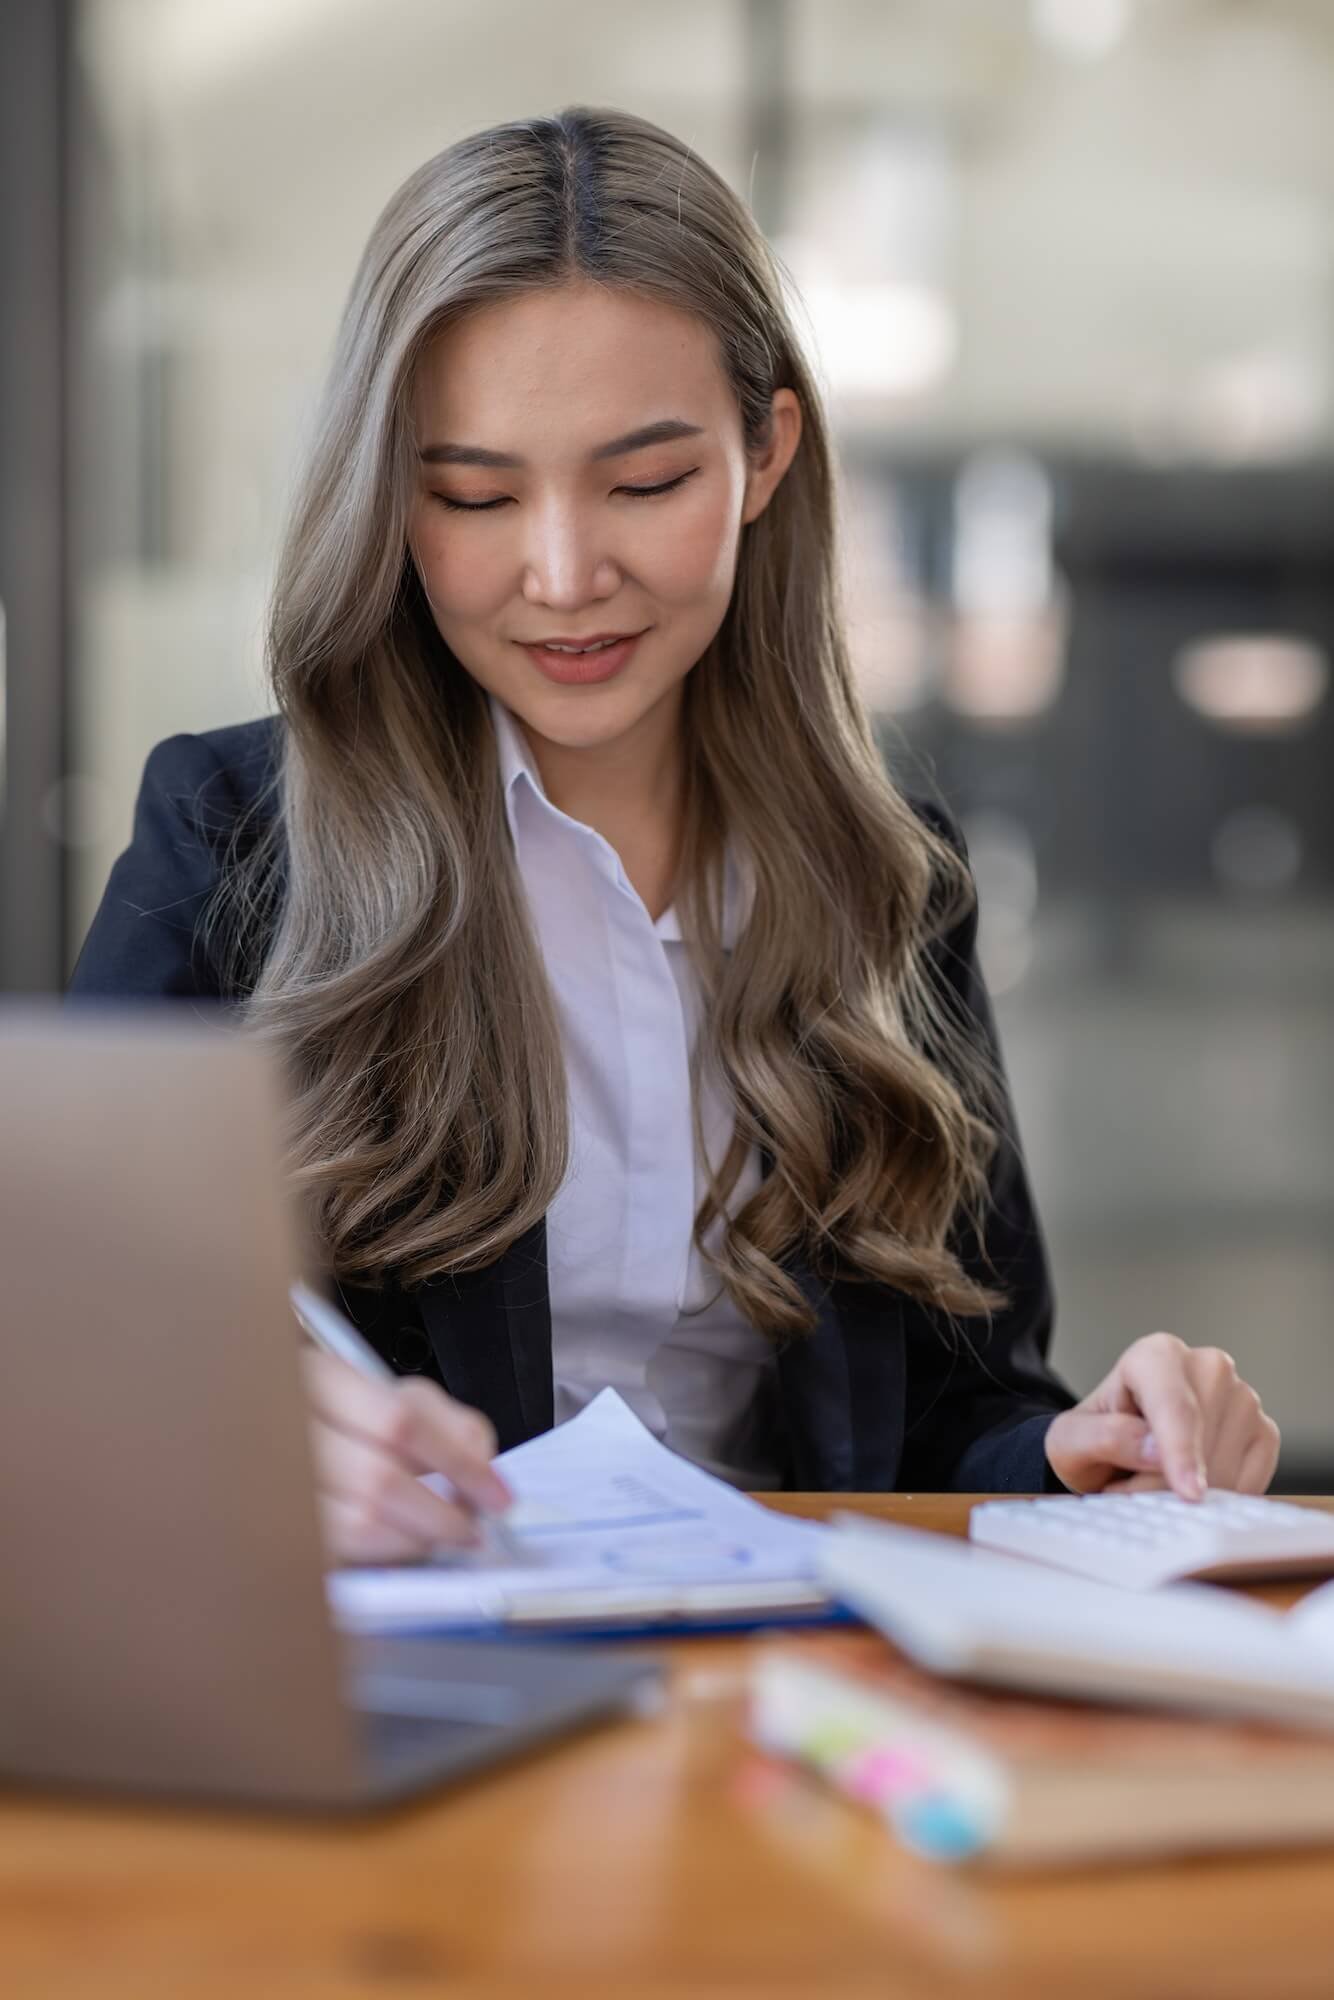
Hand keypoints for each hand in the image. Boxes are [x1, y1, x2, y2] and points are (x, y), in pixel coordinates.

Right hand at [302, 1347, 511, 1562]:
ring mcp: (282, 1484)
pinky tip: (406, 1542)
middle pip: (377, 1481)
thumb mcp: (405, 1396)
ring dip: (417, 1538)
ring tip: (442, 1534)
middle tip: (473, 1526)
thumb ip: (454, 1423)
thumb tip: (484, 1467)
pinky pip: (342, 1555)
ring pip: (357, 1525)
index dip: (458, 1463)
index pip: (399, 1423)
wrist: (292, 1432)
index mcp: (324, 1381)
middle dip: (441, 1513)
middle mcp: (292, 1431)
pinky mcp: (286, 1528)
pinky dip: (386, 1555)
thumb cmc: (357, 1415)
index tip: (497, 1495)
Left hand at [1044, 1332, 1279, 1499]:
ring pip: (1228, 1469)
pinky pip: (1250, 1483)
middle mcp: (1207, 1367)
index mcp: (1157, 1355)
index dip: (1181, 1452)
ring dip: (1187, 1495)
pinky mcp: (1263, 1432)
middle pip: (1202, 1444)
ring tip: (1153, 1481)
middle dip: (1165, 1484)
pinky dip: (1218, 1500)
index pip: (1176, 1407)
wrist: (1113, 1450)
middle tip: (1128, 1487)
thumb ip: (1104, 1438)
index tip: (1189, 1493)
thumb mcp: (1071, 1440)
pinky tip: (1189, 1487)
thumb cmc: (1092, 1439)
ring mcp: (1242, 1398)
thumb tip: (1153, 1448)